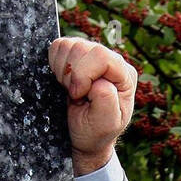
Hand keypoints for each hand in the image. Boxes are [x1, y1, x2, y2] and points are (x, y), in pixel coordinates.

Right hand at [47, 36, 136, 173]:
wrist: (85, 135)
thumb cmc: (97, 131)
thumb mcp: (106, 123)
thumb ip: (106, 100)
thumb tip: (99, 80)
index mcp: (125, 75)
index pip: (101, 56)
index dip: (82, 74)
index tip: (78, 95)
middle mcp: (112, 60)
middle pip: (82, 47)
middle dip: (72, 74)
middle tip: (75, 95)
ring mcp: (93, 55)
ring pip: (69, 45)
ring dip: (63, 71)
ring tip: (72, 90)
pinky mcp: (77, 55)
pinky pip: (58, 47)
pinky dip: (55, 65)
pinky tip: (65, 82)